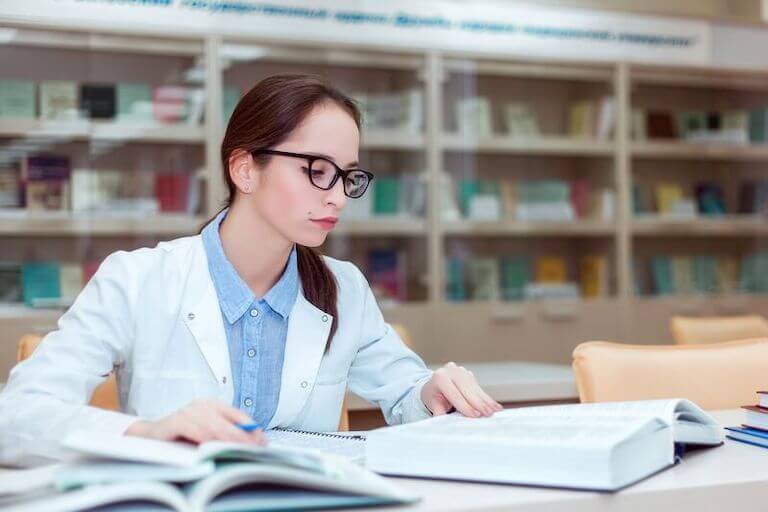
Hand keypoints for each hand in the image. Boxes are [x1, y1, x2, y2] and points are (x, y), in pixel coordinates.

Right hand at [125, 399, 265, 444]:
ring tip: (239, 447)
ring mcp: (188, 412)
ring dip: (227, 437)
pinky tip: (212, 444)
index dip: (251, 428)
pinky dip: (204, 436)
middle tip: (254, 446)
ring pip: (212, 425)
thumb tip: (251, 441)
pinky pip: (193, 428)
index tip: (262, 440)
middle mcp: (201, 405)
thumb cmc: (182, 434)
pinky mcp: (175, 421)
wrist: (151, 435)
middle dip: (242, 434)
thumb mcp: (207, 432)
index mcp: (213, 405)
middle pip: (227, 420)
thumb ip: (225, 433)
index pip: (237, 414)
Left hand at [420, 362, 502, 417]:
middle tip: (489, 413)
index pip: (455, 394)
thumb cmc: (432, 395)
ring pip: (475, 388)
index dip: (465, 406)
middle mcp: (451, 371)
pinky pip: (478, 387)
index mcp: (440, 378)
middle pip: (467, 390)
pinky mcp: (468, 374)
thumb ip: (439, 412)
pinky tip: (495, 405)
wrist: (434, 384)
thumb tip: (445, 424)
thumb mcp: (432, 404)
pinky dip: (487, 398)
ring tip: (495, 410)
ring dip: (486, 401)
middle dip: (479, 403)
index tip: (475, 415)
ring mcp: (460, 371)